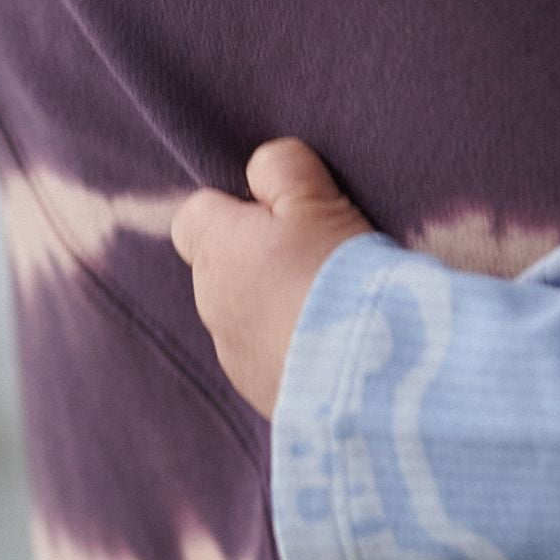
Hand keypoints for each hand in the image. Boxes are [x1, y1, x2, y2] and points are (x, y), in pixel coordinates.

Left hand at [170, 139, 374, 417]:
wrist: (367, 372)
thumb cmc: (338, 273)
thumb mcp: (316, 199)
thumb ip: (281, 167)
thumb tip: (260, 168)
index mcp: (216, 250)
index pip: (193, 217)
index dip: (234, 209)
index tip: (283, 214)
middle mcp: (211, 304)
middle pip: (224, 267)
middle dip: (261, 260)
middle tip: (321, 258)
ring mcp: (233, 355)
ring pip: (246, 315)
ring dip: (277, 307)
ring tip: (335, 306)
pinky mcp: (261, 392)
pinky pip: (270, 357)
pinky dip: (294, 348)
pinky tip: (336, 344)